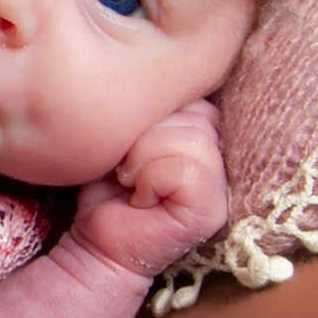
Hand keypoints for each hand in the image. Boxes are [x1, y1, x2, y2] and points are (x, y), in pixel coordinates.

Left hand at [70, 100, 227, 277]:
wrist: (95, 240)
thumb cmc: (106, 183)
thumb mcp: (128, 132)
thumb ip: (153, 106)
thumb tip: (155, 77)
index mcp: (206, 130)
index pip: (194, 91)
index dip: (153, 111)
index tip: (130, 140)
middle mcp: (223, 156)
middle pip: (194, 112)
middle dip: (144, 134)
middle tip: (125, 165)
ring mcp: (222, 187)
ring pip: (191, 138)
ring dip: (143, 158)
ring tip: (130, 179)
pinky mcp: (210, 212)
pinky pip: (184, 170)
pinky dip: (149, 180)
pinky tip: (138, 198)